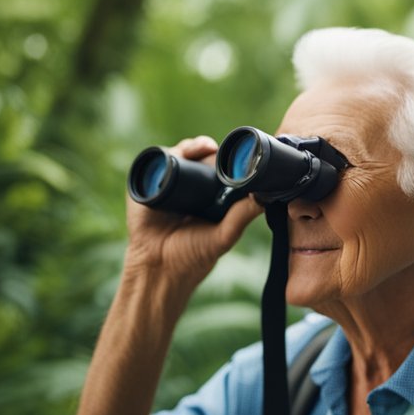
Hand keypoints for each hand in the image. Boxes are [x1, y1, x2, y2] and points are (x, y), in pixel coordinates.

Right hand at [124, 136, 263, 286]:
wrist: (159, 267)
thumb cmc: (194, 255)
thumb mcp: (224, 235)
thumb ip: (242, 216)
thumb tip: (265, 197)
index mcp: (212, 195)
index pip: (221, 168)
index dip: (229, 158)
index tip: (238, 152)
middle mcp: (191, 185)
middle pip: (201, 157)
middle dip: (208, 148)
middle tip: (214, 149)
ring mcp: (168, 182)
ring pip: (181, 155)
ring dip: (190, 147)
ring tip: (200, 149)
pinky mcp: (147, 184)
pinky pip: (156, 162)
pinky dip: (166, 154)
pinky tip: (177, 153)